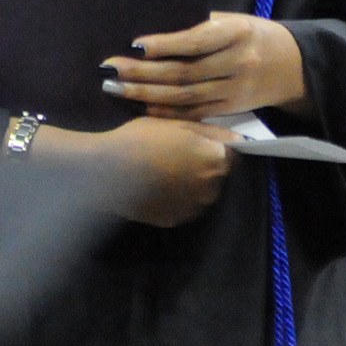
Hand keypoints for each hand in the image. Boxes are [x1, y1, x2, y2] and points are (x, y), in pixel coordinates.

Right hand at [35, 116, 234, 226]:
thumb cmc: (142, 139)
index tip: (195, 143)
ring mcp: (194, 207)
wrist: (107, 170)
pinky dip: (178, 197)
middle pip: (218, 174)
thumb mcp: (177, 124)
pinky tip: (158, 186)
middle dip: (204, 164)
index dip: (214, 147)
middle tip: (176, 154)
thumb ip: (212, 132)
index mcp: (215, 160)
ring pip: (202, 192)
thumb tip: (238, 138)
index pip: (231, 155)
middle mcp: (212, 187)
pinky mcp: (177, 220)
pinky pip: (185, 206)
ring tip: (165, 171)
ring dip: (192, 182)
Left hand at [104, 13, 310, 117]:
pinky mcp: (231, 109)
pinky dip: (167, 112)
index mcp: (237, 34)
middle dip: (143, 73)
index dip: (164, 45)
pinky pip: (194, 113)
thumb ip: (202, 26)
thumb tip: (155, 33)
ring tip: (116, 89)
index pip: (195, 42)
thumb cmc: (254, 35)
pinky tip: (142, 108)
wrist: (294, 66)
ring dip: (147, 95)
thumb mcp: (234, 21)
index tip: (134, 44)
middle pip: (184, 73)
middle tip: (110, 70)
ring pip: (185, 96)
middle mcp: (237, 64)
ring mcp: (235, 91)